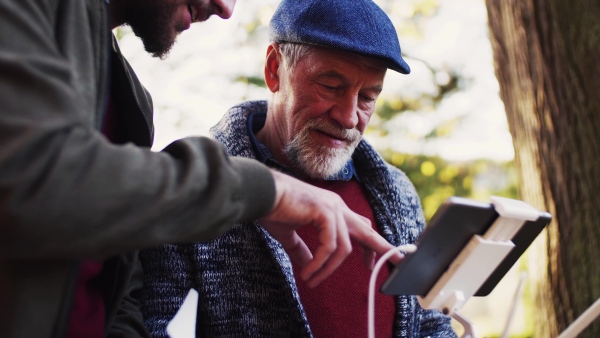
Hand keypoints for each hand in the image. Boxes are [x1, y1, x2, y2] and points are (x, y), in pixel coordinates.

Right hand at [259, 170, 402, 287]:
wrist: (259, 193)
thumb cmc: (272, 209)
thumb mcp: (289, 234)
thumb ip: (301, 249)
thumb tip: (306, 264)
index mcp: (331, 208)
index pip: (359, 226)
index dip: (368, 245)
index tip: (369, 263)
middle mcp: (336, 206)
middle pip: (366, 231)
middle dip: (381, 249)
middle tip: (398, 261)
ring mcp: (332, 208)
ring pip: (344, 248)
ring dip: (328, 269)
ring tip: (312, 280)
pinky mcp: (324, 212)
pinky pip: (330, 246)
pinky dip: (320, 263)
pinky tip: (308, 272)